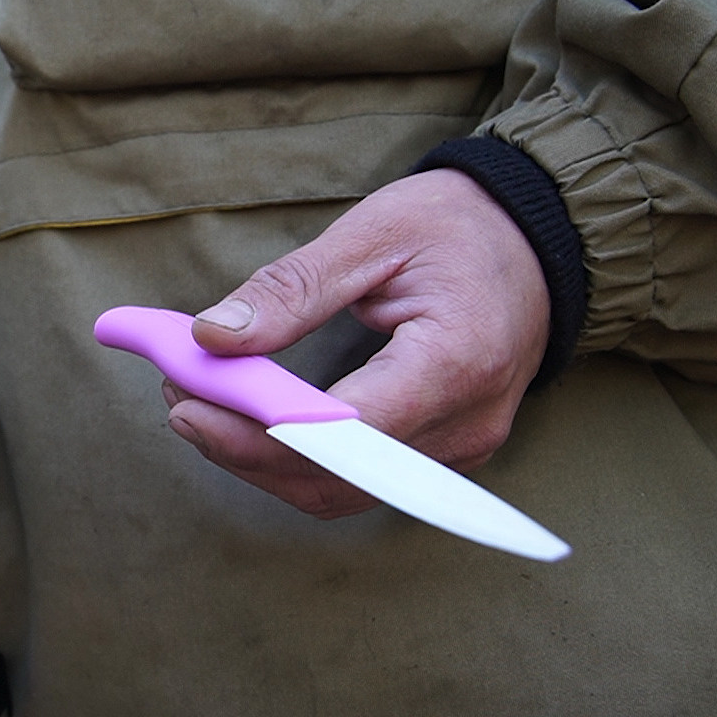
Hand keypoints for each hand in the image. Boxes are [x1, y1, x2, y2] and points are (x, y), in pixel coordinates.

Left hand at [165, 168, 549, 517]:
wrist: (540, 239)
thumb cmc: (460, 225)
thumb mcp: (374, 233)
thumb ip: (292, 288)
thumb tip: (212, 336)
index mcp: (456, 361)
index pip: (343, 431)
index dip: (256, 431)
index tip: (189, 402)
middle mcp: (466, 424)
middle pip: (332, 476)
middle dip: (240, 448)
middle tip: (177, 396)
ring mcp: (459, 448)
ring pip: (337, 491)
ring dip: (258, 459)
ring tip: (197, 401)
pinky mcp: (443, 452)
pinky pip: (356, 481)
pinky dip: (292, 459)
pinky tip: (246, 418)